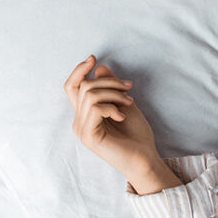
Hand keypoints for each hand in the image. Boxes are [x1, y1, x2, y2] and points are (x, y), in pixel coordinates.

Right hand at [64, 54, 158, 179]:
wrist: (145, 158)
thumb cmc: (136, 134)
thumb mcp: (124, 103)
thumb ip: (110, 88)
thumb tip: (99, 68)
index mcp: (85, 114)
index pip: (72, 87)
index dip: (79, 70)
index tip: (94, 59)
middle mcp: (79, 121)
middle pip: (84, 86)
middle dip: (110, 82)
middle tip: (129, 88)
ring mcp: (82, 129)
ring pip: (90, 94)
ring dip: (114, 93)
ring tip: (129, 103)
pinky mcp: (88, 136)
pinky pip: (95, 108)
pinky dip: (112, 107)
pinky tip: (122, 116)